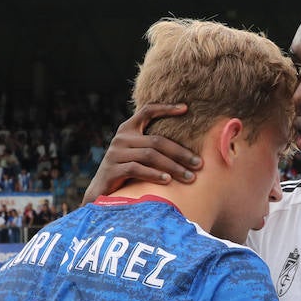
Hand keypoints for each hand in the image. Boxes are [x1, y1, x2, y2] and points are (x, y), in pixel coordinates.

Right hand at [81, 103, 197, 203]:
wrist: (101, 192)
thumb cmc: (126, 172)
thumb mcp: (138, 154)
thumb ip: (152, 145)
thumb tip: (187, 148)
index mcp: (128, 129)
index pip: (147, 111)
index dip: (166, 108)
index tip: (186, 108)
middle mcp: (121, 138)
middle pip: (156, 141)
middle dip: (181, 153)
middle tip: (198, 164)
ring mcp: (115, 153)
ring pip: (150, 156)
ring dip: (173, 167)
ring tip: (189, 177)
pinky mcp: (112, 169)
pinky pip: (137, 169)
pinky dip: (154, 174)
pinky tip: (168, 181)